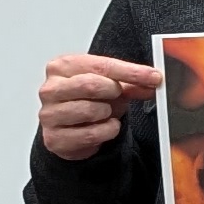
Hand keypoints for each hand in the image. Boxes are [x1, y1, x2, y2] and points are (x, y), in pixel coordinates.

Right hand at [37, 54, 159, 161]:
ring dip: (108, 114)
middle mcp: (51, 88)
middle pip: (91, 85)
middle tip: (119, 96)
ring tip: (105, 113)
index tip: (154, 77)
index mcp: (62, 67)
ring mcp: (49, 114)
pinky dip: (106, 131)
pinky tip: (103, 127)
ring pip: (91, 110)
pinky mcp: (54, 138)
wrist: (70, 130)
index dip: (131, 72)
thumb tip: (154, 80)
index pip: (101, 65)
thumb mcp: (111, 86)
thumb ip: (132, 82)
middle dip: (113, 92)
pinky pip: (90, 134)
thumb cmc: (87, 101)